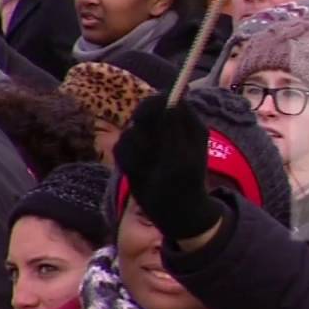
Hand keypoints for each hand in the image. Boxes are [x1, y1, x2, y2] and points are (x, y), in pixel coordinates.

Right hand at [113, 96, 220, 240]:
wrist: (175, 208)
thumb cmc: (187, 181)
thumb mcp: (184, 154)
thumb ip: (175, 128)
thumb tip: (171, 101)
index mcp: (186, 123)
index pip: (167, 99)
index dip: (155, 104)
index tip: (145, 117)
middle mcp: (165, 127)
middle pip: (144, 110)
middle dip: (143, 127)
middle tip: (149, 146)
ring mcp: (148, 139)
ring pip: (130, 131)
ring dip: (138, 149)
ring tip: (151, 166)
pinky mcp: (133, 153)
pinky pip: (120, 148)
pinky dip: (129, 161)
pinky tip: (140, 172)